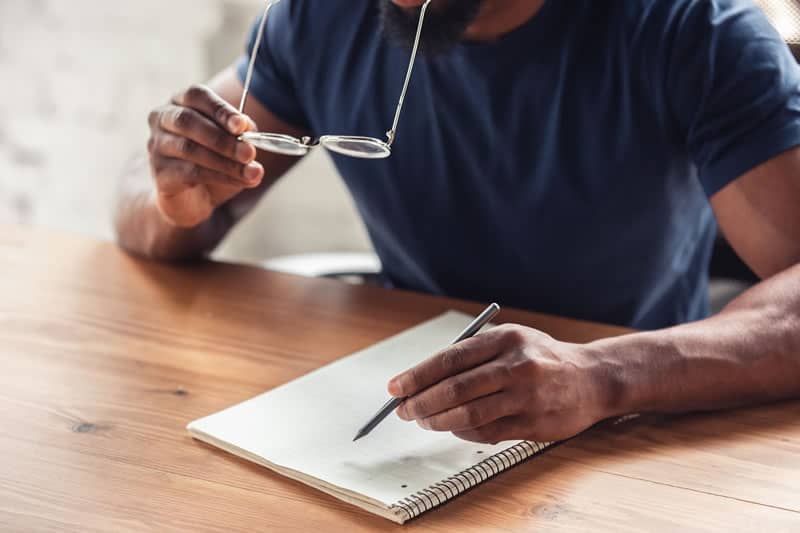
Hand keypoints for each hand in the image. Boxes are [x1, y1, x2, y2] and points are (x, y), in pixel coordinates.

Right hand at [147, 84, 263, 227]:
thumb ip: (240, 133)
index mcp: (180, 102)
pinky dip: (220, 177)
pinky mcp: (160, 173)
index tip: (241, 125)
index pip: (196, 95)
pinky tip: (239, 181)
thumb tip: (248, 131)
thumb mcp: (232, 141)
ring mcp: (156, 146)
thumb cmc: (213, 159)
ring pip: (190, 149)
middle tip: (250, 152)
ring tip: (251, 171)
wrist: (193, 196)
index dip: (220, 109)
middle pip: (188, 121)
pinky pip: (190, 173)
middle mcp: (162, 119)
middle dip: (223, 138)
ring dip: (225, 161)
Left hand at [388, 324, 613, 443]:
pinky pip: (486, 432)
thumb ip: (473, 355)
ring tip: (422, 420)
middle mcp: (517, 366)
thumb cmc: (541, 358)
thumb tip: (423, 379)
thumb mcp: (511, 340)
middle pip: (455, 388)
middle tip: (403, 409)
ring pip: (468, 414)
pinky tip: (452, 427)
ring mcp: (526, 397)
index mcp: (506, 339)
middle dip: (421, 401)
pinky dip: (462, 431)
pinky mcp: (532, 423)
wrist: (592, 379)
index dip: (418, 375)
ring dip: (437, 421)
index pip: (450, 358)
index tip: (396, 387)